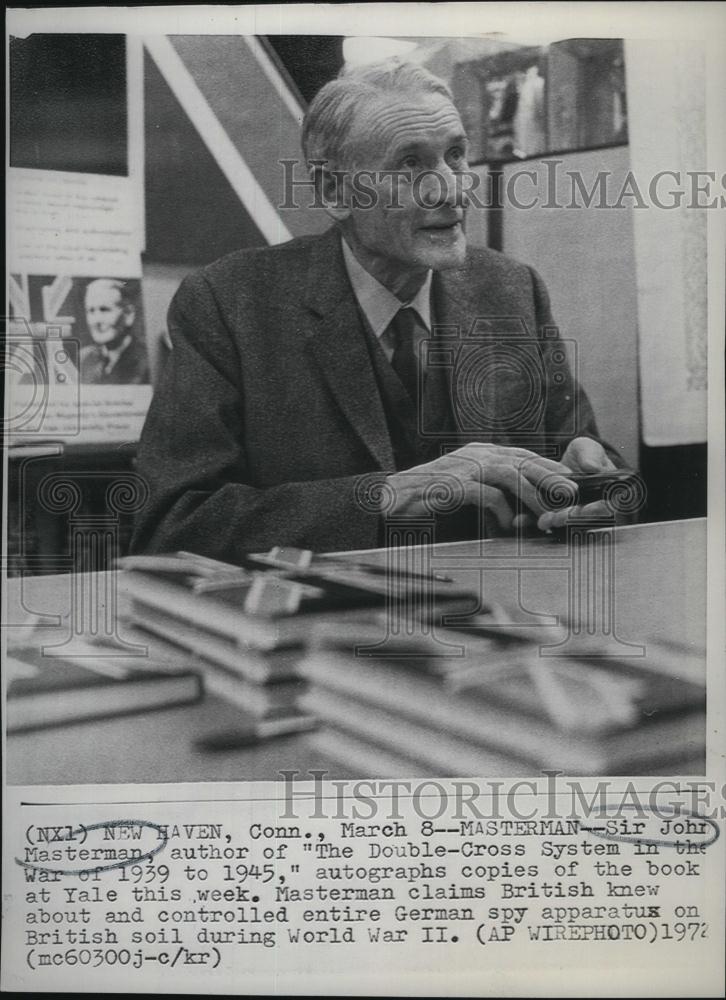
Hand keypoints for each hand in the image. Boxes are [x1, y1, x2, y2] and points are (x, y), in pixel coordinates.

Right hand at [384, 443, 576, 532]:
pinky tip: (507, 525)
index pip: (521, 455)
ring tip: (545, 513)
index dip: (547, 466)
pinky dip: (501, 510)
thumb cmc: (426, 497)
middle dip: (550, 477)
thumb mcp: (463, 486)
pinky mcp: (452, 486)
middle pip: (522, 460)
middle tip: (571, 494)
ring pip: (509, 474)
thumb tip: (515, 503)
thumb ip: (487, 488)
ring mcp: (462, 468)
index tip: (568, 480)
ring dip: (531, 494)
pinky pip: (485, 495)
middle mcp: (473, 455)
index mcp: (478, 453)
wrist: (388, 499)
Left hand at [538, 437, 616, 530]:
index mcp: (607, 493)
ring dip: (555, 523)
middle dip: (571, 519)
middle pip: (585, 519)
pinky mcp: (557, 516)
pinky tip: (530, 520)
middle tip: (558, 518)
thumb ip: (591, 456)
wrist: (563, 462)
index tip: (586, 509)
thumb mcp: (587, 449)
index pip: (607, 505)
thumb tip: (593, 467)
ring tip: (544, 521)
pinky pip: (549, 522)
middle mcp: (593, 508)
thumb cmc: (582, 455)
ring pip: (567, 524)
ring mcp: (575, 515)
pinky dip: (539, 521)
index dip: (597, 510)